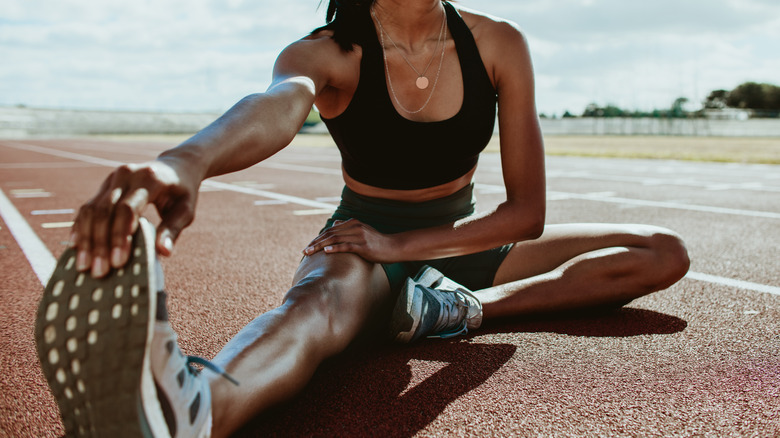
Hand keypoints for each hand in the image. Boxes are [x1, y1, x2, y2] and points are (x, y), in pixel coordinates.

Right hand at [69, 159, 199, 277]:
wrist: (175, 166)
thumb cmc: (182, 192)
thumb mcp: (186, 210)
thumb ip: (173, 230)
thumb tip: (163, 253)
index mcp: (149, 178)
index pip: (127, 208)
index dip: (120, 235)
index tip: (118, 262)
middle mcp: (126, 175)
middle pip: (105, 210)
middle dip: (100, 243)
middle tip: (98, 272)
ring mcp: (112, 179)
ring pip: (91, 209)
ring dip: (86, 239)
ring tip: (84, 266)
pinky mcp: (104, 186)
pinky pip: (87, 207)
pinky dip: (81, 228)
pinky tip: (77, 247)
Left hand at [303, 219, 401, 262]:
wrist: (394, 247)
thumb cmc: (377, 242)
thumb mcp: (362, 231)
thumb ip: (348, 228)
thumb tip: (335, 224)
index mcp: (353, 223)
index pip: (331, 230)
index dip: (318, 238)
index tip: (308, 246)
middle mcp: (355, 227)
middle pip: (330, 234)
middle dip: (316, 243)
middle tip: (305, 251)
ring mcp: (359, 236)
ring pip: (335, 240)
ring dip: (320, 246)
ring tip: (309, 252)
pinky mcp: (363, 245)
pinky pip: (346, 246)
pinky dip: (335, 248)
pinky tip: (326, 252)